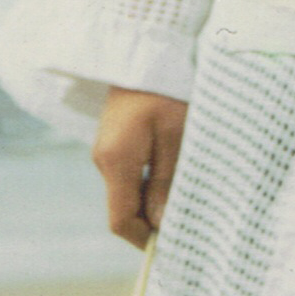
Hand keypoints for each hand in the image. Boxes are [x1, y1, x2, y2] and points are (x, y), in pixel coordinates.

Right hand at [93, 85, 188, 248]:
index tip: (174, 245)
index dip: (144, 240)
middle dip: (153, 221)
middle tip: (190, 220)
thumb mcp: (176, 137)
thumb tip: (159, 224)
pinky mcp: (115, 140)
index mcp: (115, 160)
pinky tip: (174, 173)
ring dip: (154, 200)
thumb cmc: (167, 90)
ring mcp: (107, 148)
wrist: (146, 50)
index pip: (121, 220)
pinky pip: (131, 174)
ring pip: (129, 192)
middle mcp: (103, 158)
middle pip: (125, 208)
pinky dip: (150, 183)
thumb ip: (166, 183)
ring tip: (187, 194)